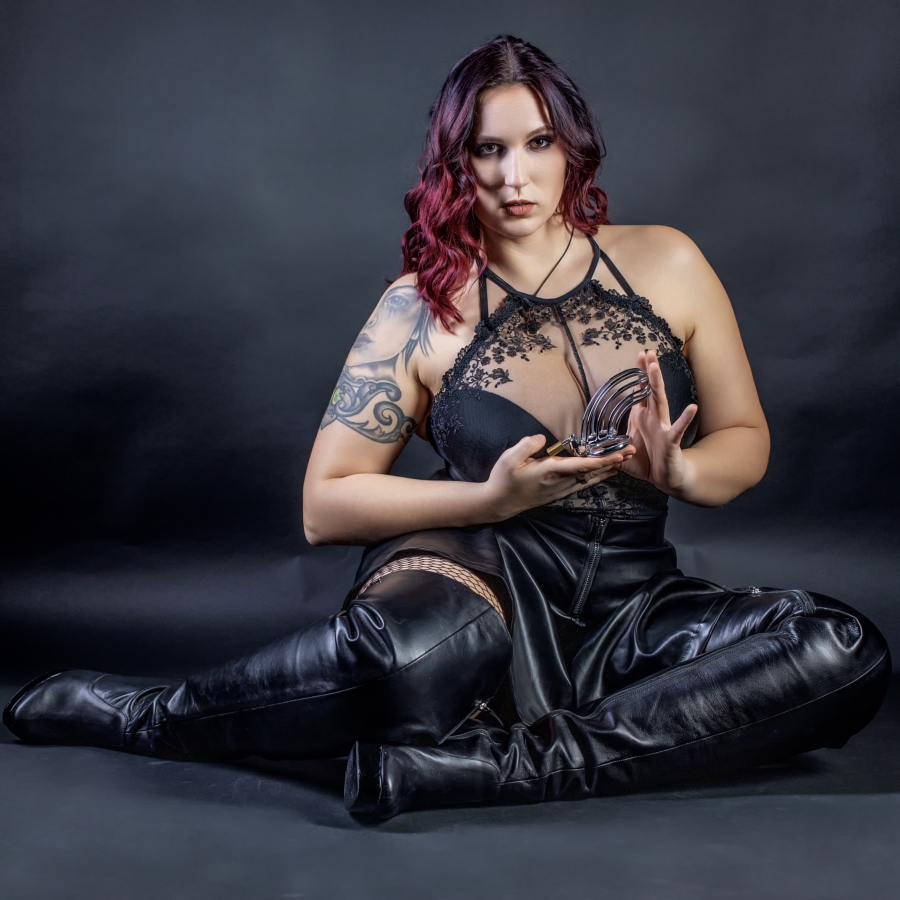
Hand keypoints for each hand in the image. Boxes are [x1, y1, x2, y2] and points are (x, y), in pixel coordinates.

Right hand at [482, 434, 634, 519]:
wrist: (499, 502)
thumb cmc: (503, 479)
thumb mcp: (509, 458)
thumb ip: (527, 445)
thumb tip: (544, 439)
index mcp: (550, 471)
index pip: (582, 465)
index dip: (602, 460)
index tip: (618, 455)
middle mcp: (560, 482)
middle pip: (592, 471)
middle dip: (612, 462)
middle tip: (631, 452)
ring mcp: (560, 489)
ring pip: (590, 478)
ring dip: (607, 469)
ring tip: (624, 461)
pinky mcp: (559, 492)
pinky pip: (583, 484)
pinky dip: (596, 477)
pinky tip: (605, 474)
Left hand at [617, 349, 697, 494]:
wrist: (666, 478)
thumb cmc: (646, 462)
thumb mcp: (621, 454)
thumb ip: (606, 449)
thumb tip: (587, 449)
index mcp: (641, 417)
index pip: (639, 391)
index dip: (638, 374)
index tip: (639, 354)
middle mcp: (653, 418)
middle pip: (650, 390)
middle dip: (648, 371)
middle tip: (648, 352)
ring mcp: (663, 427)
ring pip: (661, 401)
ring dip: (658, 384)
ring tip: (656, 367)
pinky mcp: (671, 441)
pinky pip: (678, 429)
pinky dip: (685, 419)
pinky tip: (692, 408)